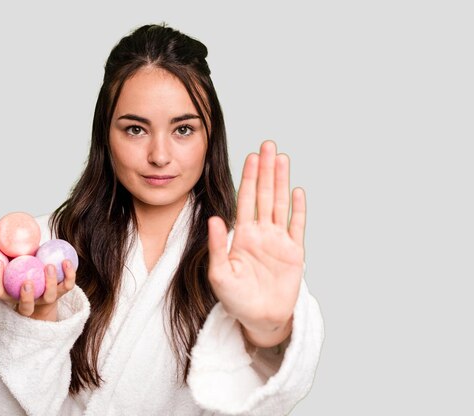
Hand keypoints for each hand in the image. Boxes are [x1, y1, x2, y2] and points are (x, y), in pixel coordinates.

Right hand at [0, 259, 76, 320]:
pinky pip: (68, 286)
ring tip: (49, 266)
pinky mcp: (62, 293)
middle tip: (27, 281)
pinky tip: (67, 261)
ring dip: (50, 283)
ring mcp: (46, 299)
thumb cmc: (18, 275)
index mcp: (11, 298)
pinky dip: (69, 274)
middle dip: (26, 296)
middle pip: (26, 306)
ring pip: (49, 297)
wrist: (42, 286)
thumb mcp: (3, 272)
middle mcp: (28, 303)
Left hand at [207, 140, 305, 347]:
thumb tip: (214, 218)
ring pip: (280, 204)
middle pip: (264, 194)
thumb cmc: (235, 299)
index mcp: (242, 235)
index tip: (250, 156)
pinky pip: (297, 226)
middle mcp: (261, 233)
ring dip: (281, 181)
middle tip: (268, 145)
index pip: (245, 199)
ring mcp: (279, 241)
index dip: (248, 177)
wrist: (259, 319)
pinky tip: (297, 191)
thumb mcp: (219, 273)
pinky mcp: (294, 253)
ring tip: (282, 159)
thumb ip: (217, 246)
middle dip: (266, 170)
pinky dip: (298, 209)